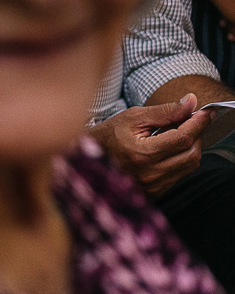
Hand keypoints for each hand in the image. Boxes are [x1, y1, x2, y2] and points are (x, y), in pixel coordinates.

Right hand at [89, 94, 212, 195]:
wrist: (86, 158)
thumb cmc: (108, 134)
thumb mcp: (133, 116)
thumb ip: (165, 111)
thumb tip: (191, 102)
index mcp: (142, 153)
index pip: (183, 138)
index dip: (198, 123)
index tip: (206, 112)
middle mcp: (150, 174)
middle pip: (191, 153)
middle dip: (196, 135)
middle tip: (191, 120)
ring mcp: (152, 186)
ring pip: (189, 165)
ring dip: (190, 147)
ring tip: (178, 133)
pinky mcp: (154, 192)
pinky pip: (179, 174)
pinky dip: (181, 158)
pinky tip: (169, 148)